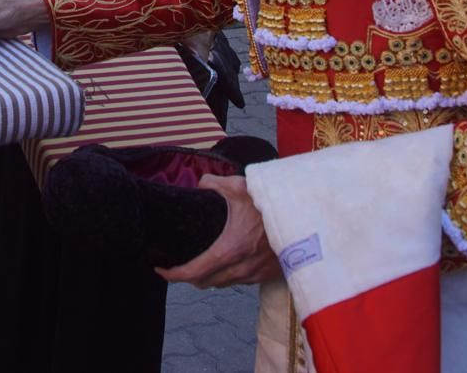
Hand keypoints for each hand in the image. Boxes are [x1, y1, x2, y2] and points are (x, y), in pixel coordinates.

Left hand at [157, 175, 279, 287]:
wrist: (305, 217)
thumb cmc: (271, 203)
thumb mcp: (239, 186)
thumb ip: (214, 183)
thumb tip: (201, 183)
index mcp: (229, 249)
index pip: (193, 272)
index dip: (173, 274)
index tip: (160, 269)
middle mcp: (241, 267)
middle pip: (204, 282)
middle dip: (187, 276)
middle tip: (176, 265)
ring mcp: (256, 274)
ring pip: (223, 283)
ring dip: (208, 277)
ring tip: (199, 265)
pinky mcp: (268, 275)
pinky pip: (240, 281)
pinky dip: (227, 276)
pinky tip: (226, 263)